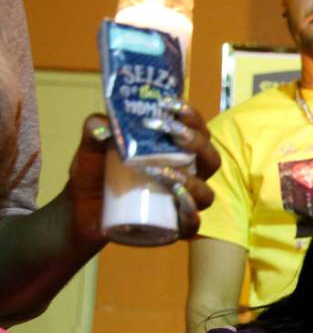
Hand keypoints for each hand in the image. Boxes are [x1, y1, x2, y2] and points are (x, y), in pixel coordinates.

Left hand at [69, 101, 219, 242]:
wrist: (80, 212)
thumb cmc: (93, 176)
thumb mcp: (90, 151)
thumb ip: (93, 134)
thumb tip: (100, 124)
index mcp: (175, 153)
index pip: (197, 130)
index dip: (191, 116)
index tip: (170, 105)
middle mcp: (187, 177)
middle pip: (211, 159)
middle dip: (196, 143)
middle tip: (171, 132)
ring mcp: (182, 203)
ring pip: (206, 193)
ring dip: (191, 181)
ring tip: (163, 172)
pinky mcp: (173, 227)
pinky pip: (192, 224)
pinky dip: (190, 215)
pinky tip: (178, 205)